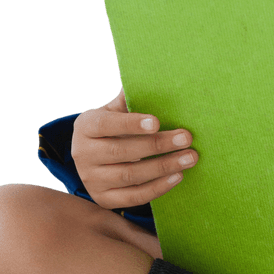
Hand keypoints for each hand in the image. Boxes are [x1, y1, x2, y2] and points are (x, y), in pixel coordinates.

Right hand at [72, 89, 198, 209]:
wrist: (95, 157)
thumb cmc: (114, 126)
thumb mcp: (116, 109)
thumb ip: (131, 97)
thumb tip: (156, 75)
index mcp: (85, 126)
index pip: (106, 124)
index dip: (130, 124)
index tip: (157, 122)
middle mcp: (82, 154)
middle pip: (122, 151)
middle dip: (158, 145)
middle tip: (187, 138)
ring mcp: (91, 180)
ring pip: (130, 176)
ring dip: (164, 167)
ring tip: (190, 157)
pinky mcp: (103, 199)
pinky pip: (133, 197)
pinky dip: (157, 188)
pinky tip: (178, 177)